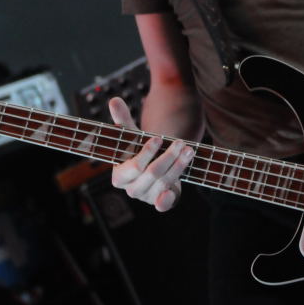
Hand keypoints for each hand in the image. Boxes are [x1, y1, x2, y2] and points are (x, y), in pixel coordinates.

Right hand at [108, 97, 193, 211]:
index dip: (147, 153)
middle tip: (180, 143)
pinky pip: (163, 205)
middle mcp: (132, 189)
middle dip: (168, 157)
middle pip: (153, 173)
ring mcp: (146, 197)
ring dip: (179, 166)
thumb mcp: (132, 136)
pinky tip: (173, 191)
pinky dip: (167, 199)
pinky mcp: (159, 202)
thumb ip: (122, 120)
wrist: (151, 165)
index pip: (135, 166)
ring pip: (164, 182)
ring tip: (189, 150)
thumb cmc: (138, 149)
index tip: (158, 138)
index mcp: (119, 176)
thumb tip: (114, 99)